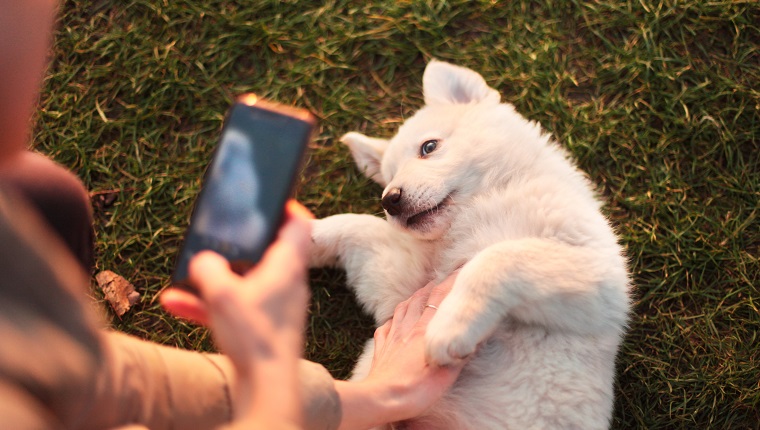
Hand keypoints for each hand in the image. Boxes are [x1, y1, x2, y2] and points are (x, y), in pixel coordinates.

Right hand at [161, 200, 312, 428]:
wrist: (265, 388)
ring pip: (246, 282)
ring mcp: (276, 307)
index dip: (287, 207)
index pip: (299, 225)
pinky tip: (175, 304)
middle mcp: (287, 284)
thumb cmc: (254, 337)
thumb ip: (208, 269)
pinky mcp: (264, 327)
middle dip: (242, 244)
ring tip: (186, 276)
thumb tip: (203, 259)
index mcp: (287, 267)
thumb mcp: (222, 294)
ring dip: (217, 278)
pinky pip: (235, 307)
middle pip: (270, 251)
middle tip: (225, 233)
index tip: (271, 198)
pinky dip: (211, 304)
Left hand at [366, 273, 464, 417]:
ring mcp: (393, 336)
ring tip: (419, 294)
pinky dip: (391, 321)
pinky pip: (385, 328)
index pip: (440, 298)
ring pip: (402, 309)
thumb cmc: (418, 387)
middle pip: (420, 299)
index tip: (461, 271)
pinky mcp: (382, 349)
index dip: (451, 282)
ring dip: (412, 298)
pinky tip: (392, 321)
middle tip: (440, 279)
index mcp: (426, 330)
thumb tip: (473, 338)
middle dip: (432, 286)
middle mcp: (409, 328)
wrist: (384, 398)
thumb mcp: (449, 371)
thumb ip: (460, 351)